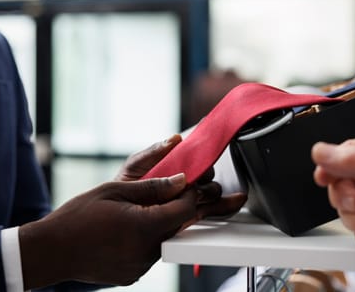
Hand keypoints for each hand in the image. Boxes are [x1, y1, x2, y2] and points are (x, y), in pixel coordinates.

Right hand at [19, 173, 197, 288]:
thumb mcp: (114, 190)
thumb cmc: (78, 216)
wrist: (52, 250)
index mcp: (145, 226)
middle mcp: (147, 251)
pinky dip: (146, 240)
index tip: (180, 183)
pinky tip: (125, 230)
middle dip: (173, 208)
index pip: (185, 209)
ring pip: (164, 240)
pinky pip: (149, 253)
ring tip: (134, 212)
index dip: (187, 193)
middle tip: (156, 194)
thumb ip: (152, 187)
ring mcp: (140, 266)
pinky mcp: (132, 275)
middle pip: (177, 226)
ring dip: (159, 224)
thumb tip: (180, 181)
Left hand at [116, 134, 246, 220]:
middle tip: (195, 177)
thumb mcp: (136, 165)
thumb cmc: (125, 187)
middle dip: (204, 173)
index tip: (207, 146)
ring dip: (210, 190)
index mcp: (175, 165)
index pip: (196, 155)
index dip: (203, 150)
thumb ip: (153, 152)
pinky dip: (226, 205)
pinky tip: (235, 200)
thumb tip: (176, 139)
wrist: (119, 213)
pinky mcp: (191, 214)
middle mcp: (185, 180)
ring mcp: (189, 197)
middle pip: (207, 173)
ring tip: (197, 193)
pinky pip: (213, 209)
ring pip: (212, 190)